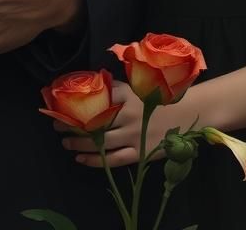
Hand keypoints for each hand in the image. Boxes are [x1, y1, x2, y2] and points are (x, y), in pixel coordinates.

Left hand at [58, 82, 196, 167]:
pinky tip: (80, 158)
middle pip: (93, 122)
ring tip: (65, 143)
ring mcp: (134, 135)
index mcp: (126, 95)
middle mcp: (128, 115)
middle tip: (56, 126)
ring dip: (79, 143)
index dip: (75, 104)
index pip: (95, 99)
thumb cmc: (159, 97)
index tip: (59, 107)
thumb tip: (89, 85)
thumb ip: (115, 88)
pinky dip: (95, 160)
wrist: (189, 112)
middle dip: (72, 125)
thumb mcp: (137, 86)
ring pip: (100, 142)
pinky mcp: (141, 153)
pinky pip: (113, 159)